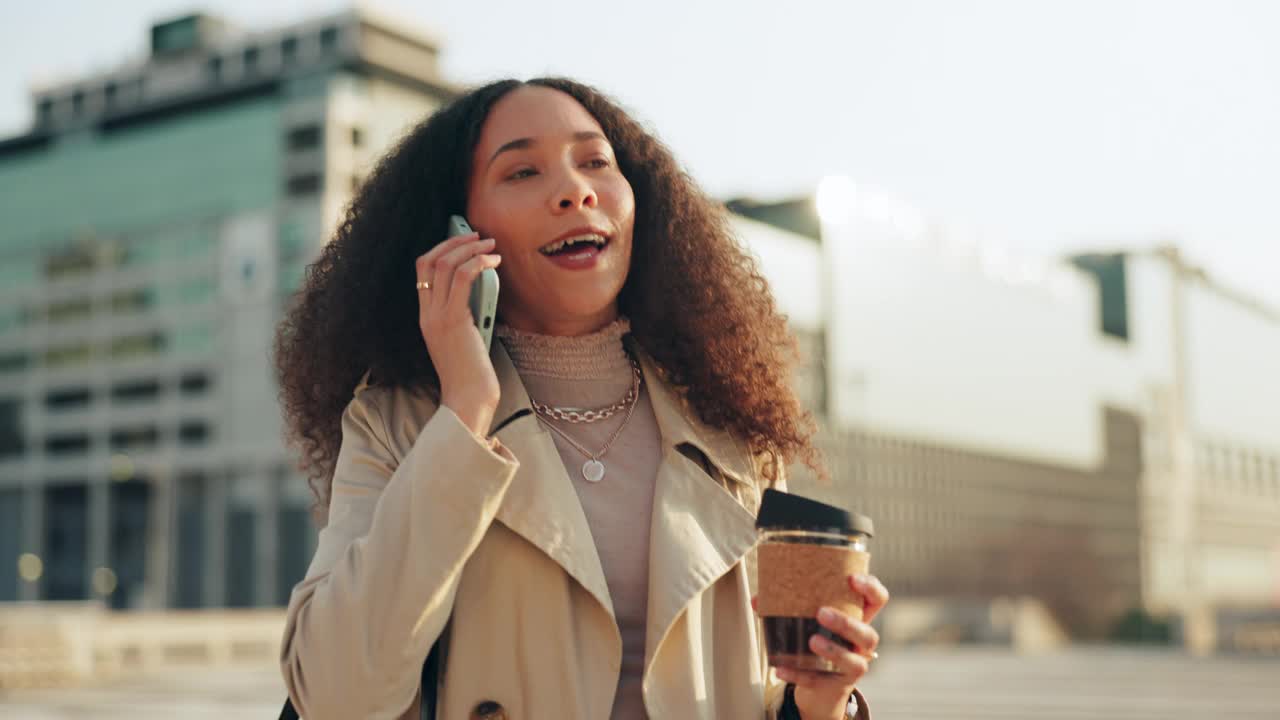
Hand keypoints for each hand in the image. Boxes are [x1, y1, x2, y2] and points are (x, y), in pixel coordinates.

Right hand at [416, 231, 502, 436]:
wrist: (468, 399)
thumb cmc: (472, 373)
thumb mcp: (465, 336)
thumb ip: (466, 311)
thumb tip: (483, 284)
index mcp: (426, 317)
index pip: (422, 270)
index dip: (441, 249)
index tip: (463, 242)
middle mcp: (426, 314)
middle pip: (429, 260)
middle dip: (454, 241)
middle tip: (478, 235)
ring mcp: (437, 316)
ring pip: (445, 264)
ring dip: (469, 247)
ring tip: (490, 244)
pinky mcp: (454, 320)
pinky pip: (463, 278)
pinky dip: (478, 263)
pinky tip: (493, 262)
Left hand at [754, 574, 889, 719]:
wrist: (820, 683)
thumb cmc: (816, 638)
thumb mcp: (808, 621)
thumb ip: (786, 606)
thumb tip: (758, 598)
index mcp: (858, 619)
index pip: (877, 600)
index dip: (870, 588)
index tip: (851, 578)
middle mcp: (862, 642)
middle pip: (868, 632)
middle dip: (846, 623)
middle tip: (821, 613)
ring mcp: (854, 665)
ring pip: (855, 661)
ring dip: (834, 650)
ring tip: (812, 641)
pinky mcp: (838, 684)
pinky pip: (820, 680)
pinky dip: (800, 675)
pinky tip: (781, 668)